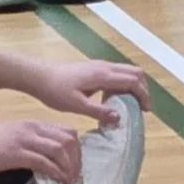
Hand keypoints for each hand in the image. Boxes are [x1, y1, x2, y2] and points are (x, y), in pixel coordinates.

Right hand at [0, 115, 83, 183]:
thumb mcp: (16, 137)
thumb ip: (34, 143)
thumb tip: (51, 159)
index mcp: (35, 124)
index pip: (68, 132)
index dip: (77, 151)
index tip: (76, 166)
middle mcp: (33, 128)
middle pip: (69, 140)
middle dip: (77, 160)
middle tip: (75, 176)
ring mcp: (24, 140)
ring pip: (59, 149)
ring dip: (69, 167)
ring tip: (69, 181)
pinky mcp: (14, 153)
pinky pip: (42, 161)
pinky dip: (55, 172)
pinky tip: (58, 180)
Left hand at [29, 56, 148, 124]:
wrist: (37, 76)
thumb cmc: (54, 91)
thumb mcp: (76, 105)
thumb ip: (99, 111)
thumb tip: (119, 118)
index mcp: (103, 76)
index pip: (133, 81)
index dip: (143, 95)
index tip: (146, 110)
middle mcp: (104, 67)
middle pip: (135, 72)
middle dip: (142, 88)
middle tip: (141, 106)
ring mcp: (99, 65)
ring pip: (126, 70)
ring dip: (133, 85)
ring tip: (129, 103)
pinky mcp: (93, 67)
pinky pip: (116, 72)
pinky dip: (123, 83)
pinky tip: (112, 97)